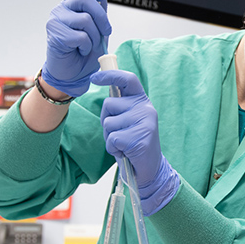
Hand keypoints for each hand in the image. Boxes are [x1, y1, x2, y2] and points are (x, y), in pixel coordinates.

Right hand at [41, 0, 111, 96]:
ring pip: (85, 19)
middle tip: (104, 31)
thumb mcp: (99, 26)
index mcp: (71, 4)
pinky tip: (81, 49)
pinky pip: (81, 36)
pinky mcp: (56, 35)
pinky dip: (87, 45)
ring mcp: (56, 21)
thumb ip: (100, 7)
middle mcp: (62, 10)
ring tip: (88, 43)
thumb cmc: (85, 49)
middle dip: (102, 17)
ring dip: (94, 35)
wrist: (75, 72)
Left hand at [91, 70, 179, 215]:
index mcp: (143, 102)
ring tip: (124, 143)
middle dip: (106, 119)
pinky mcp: (138, 139)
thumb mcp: (131, 119)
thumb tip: (106, 88)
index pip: (128, 80)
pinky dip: (113, 148)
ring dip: (110, 137)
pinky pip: (111, 139)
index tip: (94, 77)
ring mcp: (143, 123)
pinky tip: (125, 152)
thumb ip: (122, 106)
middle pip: (109, 103)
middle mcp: (146, 109)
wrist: (150, 168)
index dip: (110, 75)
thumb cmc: (135, 143)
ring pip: (108, 123)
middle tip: (119, 132)